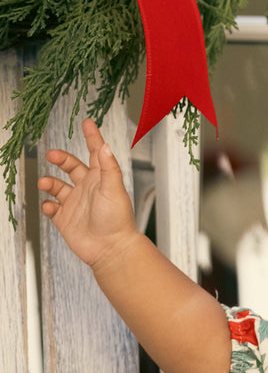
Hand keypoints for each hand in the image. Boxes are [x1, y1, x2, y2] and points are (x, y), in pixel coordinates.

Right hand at [37, 118, 137, 271]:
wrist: (111, 251)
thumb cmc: (118, 221)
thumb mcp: (114, 190)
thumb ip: (108, 167)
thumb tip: (104, 145)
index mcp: (101, 180)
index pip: (95, 153)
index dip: (92, 137)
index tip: (87, 122)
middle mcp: (88, 189)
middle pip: (71, 167)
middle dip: (60, 158)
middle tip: (51, 155)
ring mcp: (76, 204)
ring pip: (57, 186)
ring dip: (49, 182)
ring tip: (45, 183)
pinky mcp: (66, 219)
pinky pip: (51, 208)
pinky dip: (47, 205)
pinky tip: (51, 207)